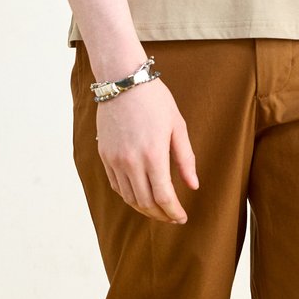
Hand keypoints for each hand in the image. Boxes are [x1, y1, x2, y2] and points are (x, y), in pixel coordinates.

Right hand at [95, 78, 198, 224]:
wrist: (123, 80)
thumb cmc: (154, 99)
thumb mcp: (177, 125)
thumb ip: (185, 158)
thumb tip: (193, 186)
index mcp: (153, 155)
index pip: (163, 197)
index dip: (173, 212)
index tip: (181, 218)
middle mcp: (131, 162)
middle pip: (145, 202)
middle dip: (160, 215)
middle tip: (172, 217)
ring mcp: (115, 160)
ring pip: (129, 198)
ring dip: (144, 209)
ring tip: (157, 209)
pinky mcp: (104, 155)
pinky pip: (116, 185)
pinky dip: (128, 196)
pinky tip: (139, 195)